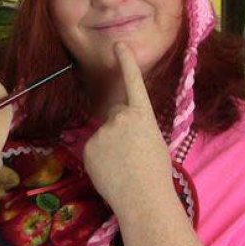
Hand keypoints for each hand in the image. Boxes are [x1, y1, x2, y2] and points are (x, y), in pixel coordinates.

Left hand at [82, 42, 172, 210]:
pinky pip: (93, 148)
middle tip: (131, 151)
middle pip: (115, 113)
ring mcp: (102, 131)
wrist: (143, 200)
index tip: (118, 45)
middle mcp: (120, 117)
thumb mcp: (154, 142)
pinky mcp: (88, 147)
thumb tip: (125, 127)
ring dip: (110, 144)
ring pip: (104, 133)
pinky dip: (99, 157)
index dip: (126, 63)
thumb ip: (138, 127)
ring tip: (122, 166)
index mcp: (142, 115)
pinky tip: (110, 171)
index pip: (133, 83)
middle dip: (120, 126)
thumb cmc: (156, 174)